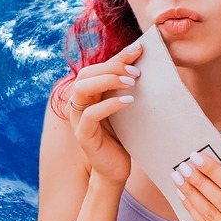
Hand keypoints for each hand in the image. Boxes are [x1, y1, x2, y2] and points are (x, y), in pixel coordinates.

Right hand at [69, 41, 142, 185]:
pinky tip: (129, 102)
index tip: (139, 49)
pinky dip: (109, 104)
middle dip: (112, 66)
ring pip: (83, 88)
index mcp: (88, 95)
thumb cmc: (122, 139)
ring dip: (107, 80)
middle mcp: (79, 104)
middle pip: (86, 73)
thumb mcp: (125, 110)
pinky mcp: (83, 135)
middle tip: (136, 71)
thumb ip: (125, 90)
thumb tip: (142, 65)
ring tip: (131, 83)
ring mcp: (78, 119)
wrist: (115, 171)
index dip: (117, 57)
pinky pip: (90, 114)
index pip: (97, 67)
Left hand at [171, 151, 220, 220]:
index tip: (197, 158)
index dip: (214, 172)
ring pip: (210, 216)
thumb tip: (212, 172)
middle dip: (199, 182)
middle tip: (183, 167)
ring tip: (179, 180)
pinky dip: (194, 212)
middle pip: (220, 202)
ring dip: (191, 196)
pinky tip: (186, 199)